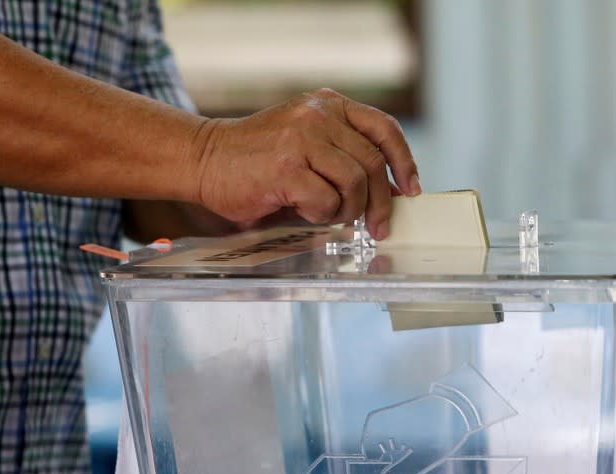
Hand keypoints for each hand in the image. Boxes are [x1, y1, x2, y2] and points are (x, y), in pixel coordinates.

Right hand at [191, 89, 420, 239]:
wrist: (203, 159)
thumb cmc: (256, 159)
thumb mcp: (306, 145)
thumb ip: (346, 159)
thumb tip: (390, 192)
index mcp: (328, 104)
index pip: (384, 129)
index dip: (405, 161)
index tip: (411, 189)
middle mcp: (318, 116)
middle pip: (373, 163)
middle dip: (380, 202)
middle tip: (377, 226)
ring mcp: (302, 139)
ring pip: (355, 183)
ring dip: (348, 209)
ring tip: (328, 214)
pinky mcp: (286, 167)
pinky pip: (327, 201)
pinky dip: (322, 215)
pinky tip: (304, 211)